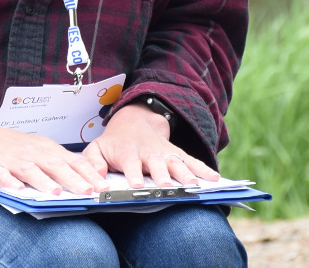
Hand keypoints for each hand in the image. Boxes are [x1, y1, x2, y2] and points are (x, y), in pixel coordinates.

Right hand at [0, 94, 108, 195]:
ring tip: (56, 193)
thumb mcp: (38, 150)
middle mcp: (32, 153)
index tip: (103, 185)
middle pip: (56, 166)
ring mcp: (12, 160)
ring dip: (44, 182)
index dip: (88, 173)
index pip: (72, 161)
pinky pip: (2, 175)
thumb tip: (85, 179)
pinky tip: (17, 191)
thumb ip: (59, 163)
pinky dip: (10, 183)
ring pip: (31, 171)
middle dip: (74, 180)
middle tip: (89, 192)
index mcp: (46, 149)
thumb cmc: (11, 146)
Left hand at [81, 102, 220, 188]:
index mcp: (128, 152)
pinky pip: (192, 161)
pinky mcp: (177, 154)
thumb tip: (95, 182)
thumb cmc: (114, 143)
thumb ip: (93, 164)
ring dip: (185, 174)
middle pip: (157, 164)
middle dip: (163, 176)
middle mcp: (148, 152)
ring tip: (194, 187)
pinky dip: (204, 169)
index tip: (137, 186)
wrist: (134, 121)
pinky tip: (215, 179)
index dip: (134, 174)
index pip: (131, 163)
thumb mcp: (96, 149)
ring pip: (176, 162)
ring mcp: (165, 152)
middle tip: (168, 188)